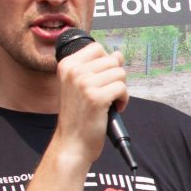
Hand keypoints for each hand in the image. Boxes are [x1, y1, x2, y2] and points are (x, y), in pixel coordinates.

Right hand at [54, 41, 126, 162]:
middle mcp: (74, 71)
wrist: (72, 142)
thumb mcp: (81, 86)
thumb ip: (97, 68)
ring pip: (120, 73)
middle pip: (112, 61)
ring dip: (120, 89)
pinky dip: (123, 100)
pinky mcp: (96, 97)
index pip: (97, 48)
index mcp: (67, 65)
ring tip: (109, 102)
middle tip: (106, 94)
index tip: (102, 79)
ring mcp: (84, 83)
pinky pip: (122, 88)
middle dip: (115, 78)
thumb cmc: (78, 115)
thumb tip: (118, 54)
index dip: (107, 62)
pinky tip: (114, 108)